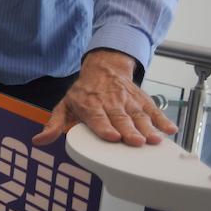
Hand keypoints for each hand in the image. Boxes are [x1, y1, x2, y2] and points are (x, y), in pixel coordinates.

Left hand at [32, 50, 177, 146]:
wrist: (104, 68)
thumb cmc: (83, 93)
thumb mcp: (65, 106)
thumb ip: (54, 124)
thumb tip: (39, 140)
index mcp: (90, 105)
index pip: (98, 118)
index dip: (105, 127)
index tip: (113, 137)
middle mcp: (110, 103)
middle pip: (121, 118)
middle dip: (129, 131)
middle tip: (136, 142)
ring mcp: (128, 101)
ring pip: (139, 116)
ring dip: (148, 128)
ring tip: (155, 140)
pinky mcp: (142, 100)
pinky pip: (153, 110)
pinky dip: (163, 119)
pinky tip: (170, 129)